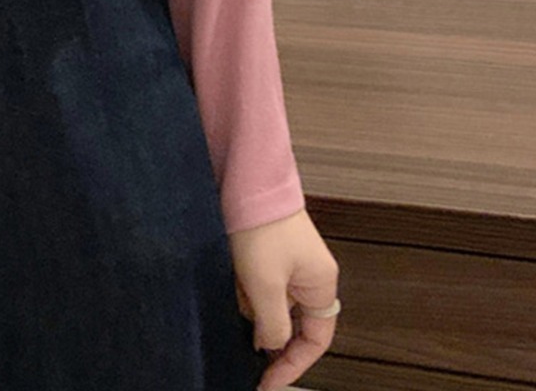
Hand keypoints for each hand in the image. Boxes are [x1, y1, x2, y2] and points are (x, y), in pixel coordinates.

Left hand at [228, 208, 340, 390]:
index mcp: (321, 285)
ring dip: (249, 303)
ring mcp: (288, 262)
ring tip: (236, 287)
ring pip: (268, 303)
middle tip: (244, 340)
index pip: (314, 341)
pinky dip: (242, 285)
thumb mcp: (265, 284)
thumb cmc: (262, 224)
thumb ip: (272, 324)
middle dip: (263, 328)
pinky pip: (255, 282)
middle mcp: (309, 275)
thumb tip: (269, 345)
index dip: (292, 364)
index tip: (268, 381)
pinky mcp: (266, 251)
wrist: (244, 180)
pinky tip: (230, 273)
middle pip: (290, 322)